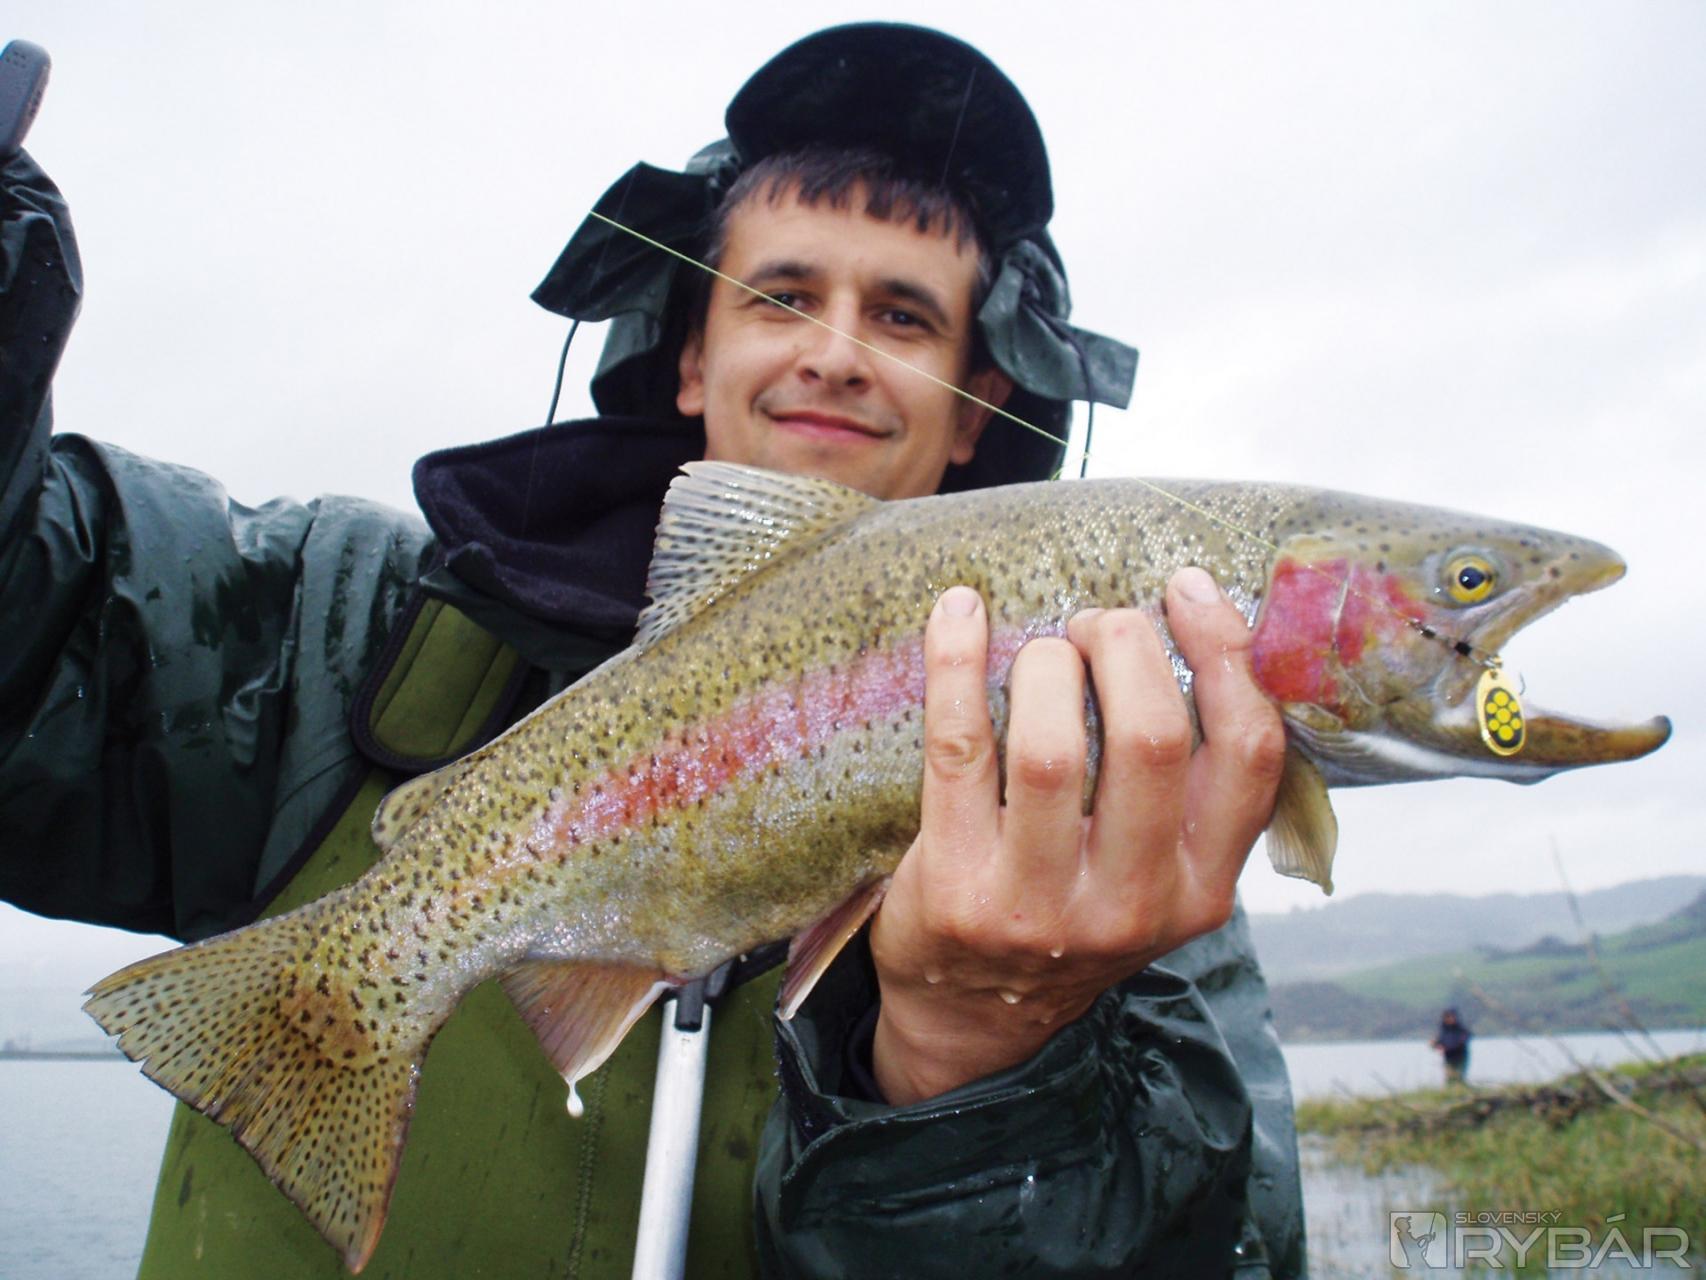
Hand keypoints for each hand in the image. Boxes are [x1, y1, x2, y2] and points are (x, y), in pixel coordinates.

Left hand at [867, 568, 1286, 1104]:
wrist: (974, 1018)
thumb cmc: (1071, 912)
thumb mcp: (1156, 879)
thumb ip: (1185, 793)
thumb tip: (1186, 636)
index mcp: (1201, 889)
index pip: (1247, 755)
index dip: (1225, 654)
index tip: (1188, 589)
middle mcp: (1133, 903)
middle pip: (1151, 737)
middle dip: (1124, 645)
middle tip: (1096, 624)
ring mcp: (1040, 904)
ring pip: (1052, 748)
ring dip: (1045, 664)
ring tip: (1040, 649)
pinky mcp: (957, 889)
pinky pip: (959, 748)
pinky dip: (955, 663)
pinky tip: (957, 612)